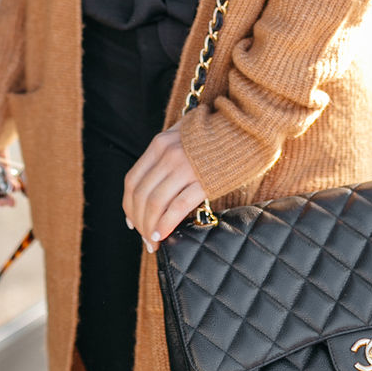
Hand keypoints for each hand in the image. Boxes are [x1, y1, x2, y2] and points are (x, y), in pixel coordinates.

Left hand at [123, 124, 205, 252]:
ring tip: (153, 242)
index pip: (132, 180)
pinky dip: (166, 224)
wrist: (243, 127)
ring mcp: (184, 168)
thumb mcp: (181, 134)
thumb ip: (165, 153)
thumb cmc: (213, 134)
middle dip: (139, 222)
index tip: (131, 222)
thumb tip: (152, 183)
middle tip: (144, 238)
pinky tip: (162, 235)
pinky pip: (178, 207)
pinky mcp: (203, 181)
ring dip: (149, 228)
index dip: (128, 206)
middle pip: (141, 195)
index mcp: (159, 144)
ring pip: (155, 203)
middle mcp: (168, 155)